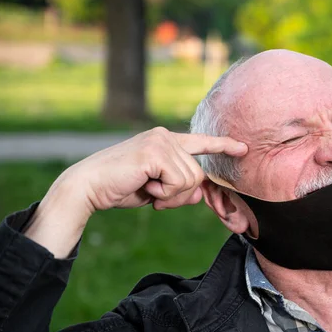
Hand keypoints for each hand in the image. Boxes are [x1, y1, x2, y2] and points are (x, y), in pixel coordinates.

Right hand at [24, 127, 247, 257]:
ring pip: (191, 179)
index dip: (223, 146)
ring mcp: (160, 141)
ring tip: (148, 189)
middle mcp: (165, 136)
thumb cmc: (120, 187)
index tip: (242, 148)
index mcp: (165, 141)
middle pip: (198, 173)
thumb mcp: (157, 189)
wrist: (89, 187)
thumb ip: (180, 188)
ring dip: (171, 195)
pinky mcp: (155, 152)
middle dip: (181, 194)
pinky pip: (179, 182)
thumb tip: (200, 193)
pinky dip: (165, 193)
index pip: (200, 142)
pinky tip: (146, 187)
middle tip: (156, 196)